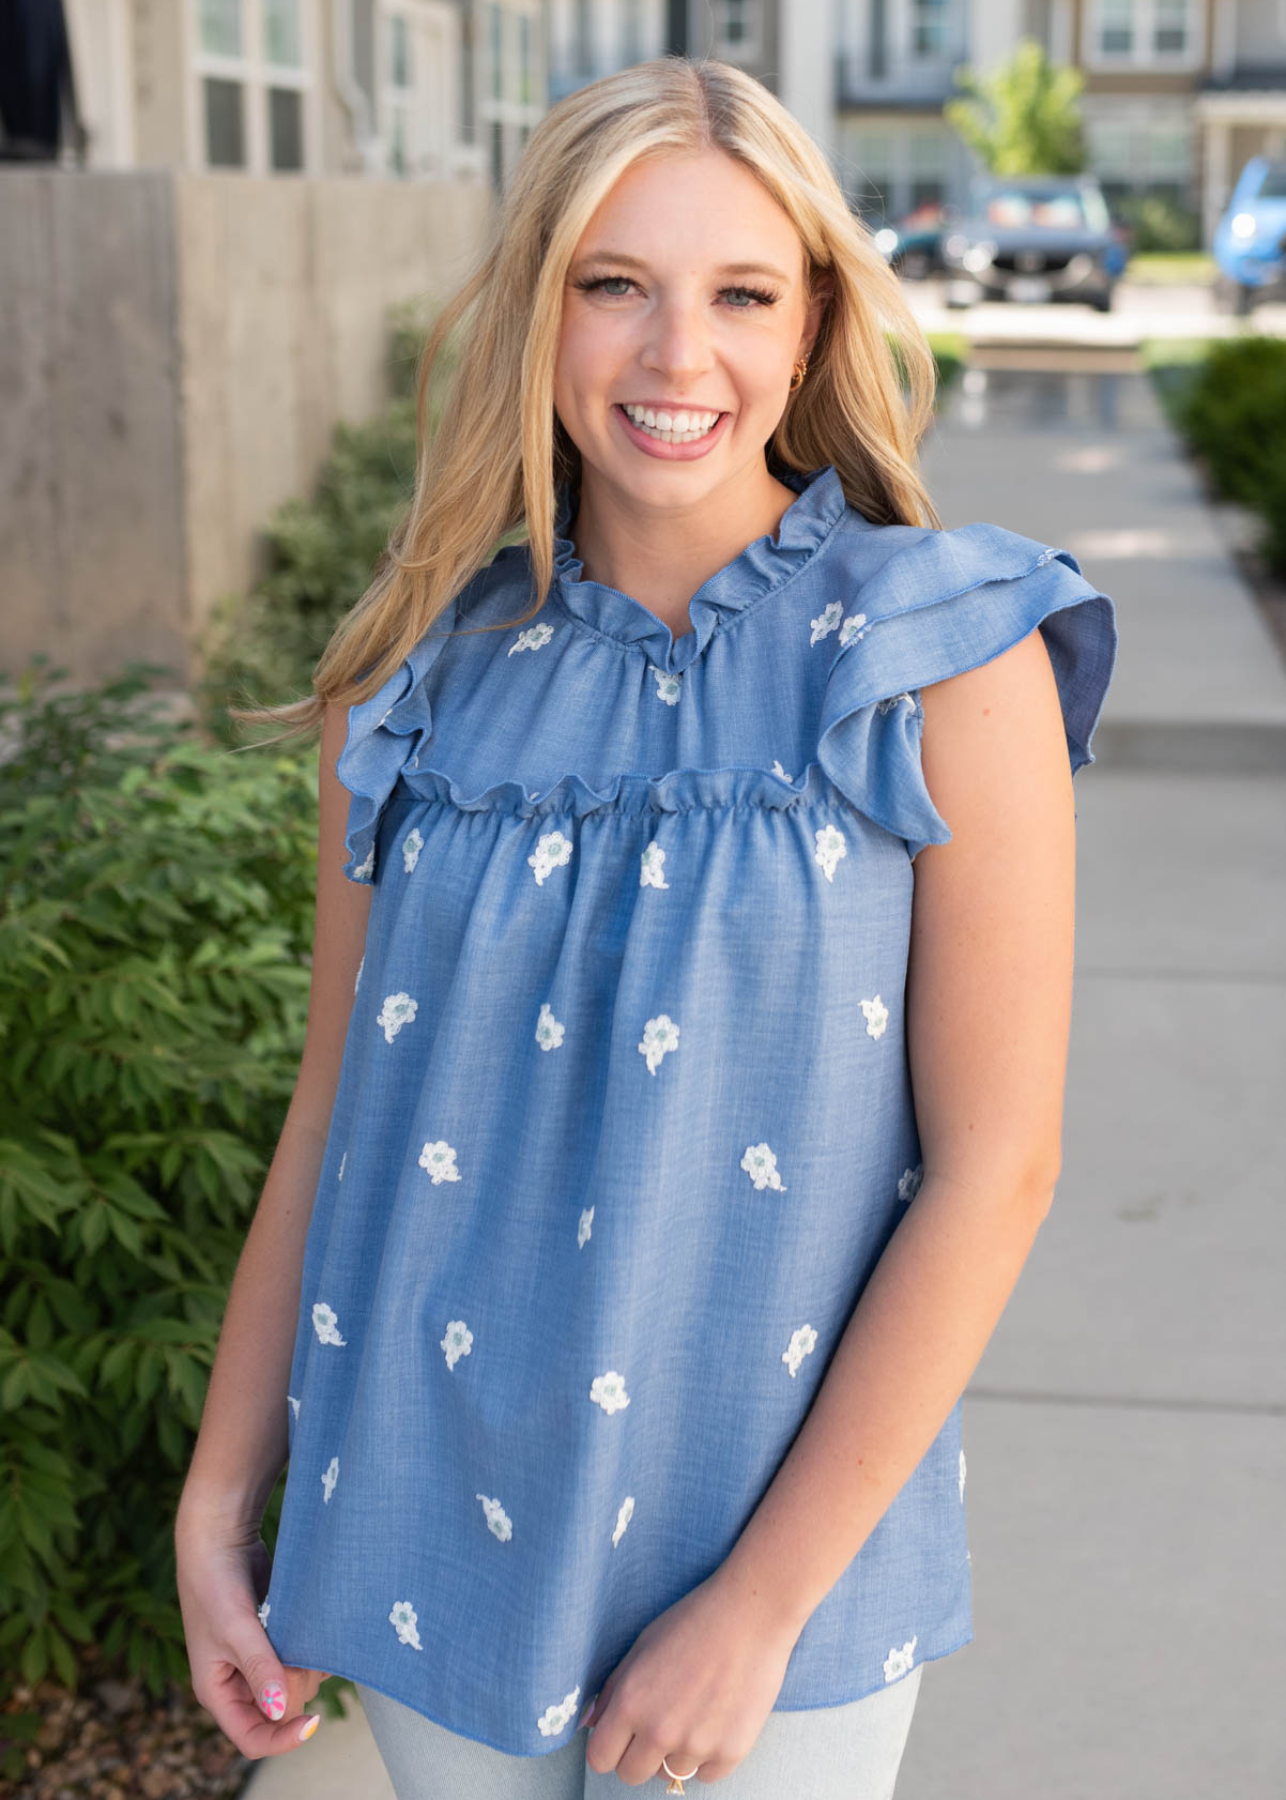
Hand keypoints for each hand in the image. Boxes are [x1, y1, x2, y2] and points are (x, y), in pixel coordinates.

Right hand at [175, 1507, 328, 1758]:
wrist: (221, 1536)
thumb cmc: (216, 1583)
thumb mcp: (235, 1628)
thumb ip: (259, 1668)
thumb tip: (280, 1710)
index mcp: (217, 1692)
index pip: (253, 1738)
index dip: (283, 1739)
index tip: (314, 1722)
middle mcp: (237, 1682)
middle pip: (279, 1712)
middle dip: (295, 1689)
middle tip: (299, 1654)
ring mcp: (257, 1660)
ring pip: (294, 1684)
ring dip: (305, 1667)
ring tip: (303, 1635)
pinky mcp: (274, 1637)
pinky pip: (300, 1657)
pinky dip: (310, 1649)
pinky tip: (311, 1627)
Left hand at [581, 1564, 802, 1785]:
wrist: (750, 1615)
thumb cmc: (694, 1622)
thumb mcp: (642, 1646)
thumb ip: (612, 1689)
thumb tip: (589, 1724)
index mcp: (631, 1703)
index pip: (600, 1759)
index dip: (608, 1747)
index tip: (620, 1737)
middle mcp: (659, 1731)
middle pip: (631, 1775)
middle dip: (638, 1754)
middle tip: (658, 1724)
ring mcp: (696, 1745)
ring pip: (671, 1774)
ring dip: (676, 1752)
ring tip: (694, 1711)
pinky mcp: (730, 1752)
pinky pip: (706, 1775)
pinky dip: (709, 1755)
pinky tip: (716, 1718)